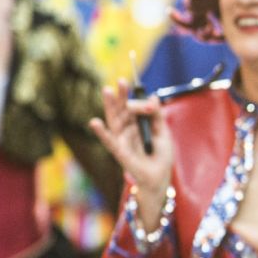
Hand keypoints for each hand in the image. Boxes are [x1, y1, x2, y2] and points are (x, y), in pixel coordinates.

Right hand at [88, 80, 174, 201]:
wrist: (160, 176)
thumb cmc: (160, 154)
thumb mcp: (162, 132)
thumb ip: (157, 115)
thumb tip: (153, 96)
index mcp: (136, 122)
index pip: (135, 107)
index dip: (142, 104)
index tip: (152, 106)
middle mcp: (126, 128)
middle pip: (121, 109)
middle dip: (121, 95)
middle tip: (121, 81)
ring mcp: (121, 139)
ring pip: (114, 120)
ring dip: (110, 105)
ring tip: (107, 91)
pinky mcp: (119, 152)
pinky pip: (109, 141)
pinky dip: (101, 133)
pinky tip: (95, 123)